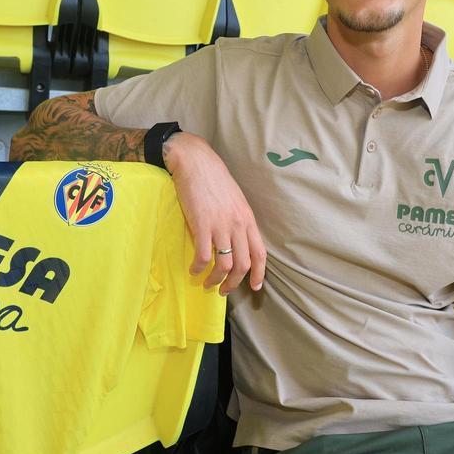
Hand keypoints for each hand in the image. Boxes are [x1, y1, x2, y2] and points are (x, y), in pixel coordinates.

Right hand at [165, 133, 267, 293]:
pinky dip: (198, 268)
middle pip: (243, 265)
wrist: (196, 162)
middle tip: (223, 291)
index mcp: (248, 219)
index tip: (255, 287)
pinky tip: (193, 270)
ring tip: (207, 283)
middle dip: (234, 284)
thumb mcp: (235, 200)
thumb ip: (238, 220)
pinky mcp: (201, 225)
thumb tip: (237, 240)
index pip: (260, 253)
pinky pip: (204, 256)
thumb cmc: (214, 179)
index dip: (259, 274)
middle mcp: (237, 225)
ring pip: (224, 265)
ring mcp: (220, 226)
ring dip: (215, 280)